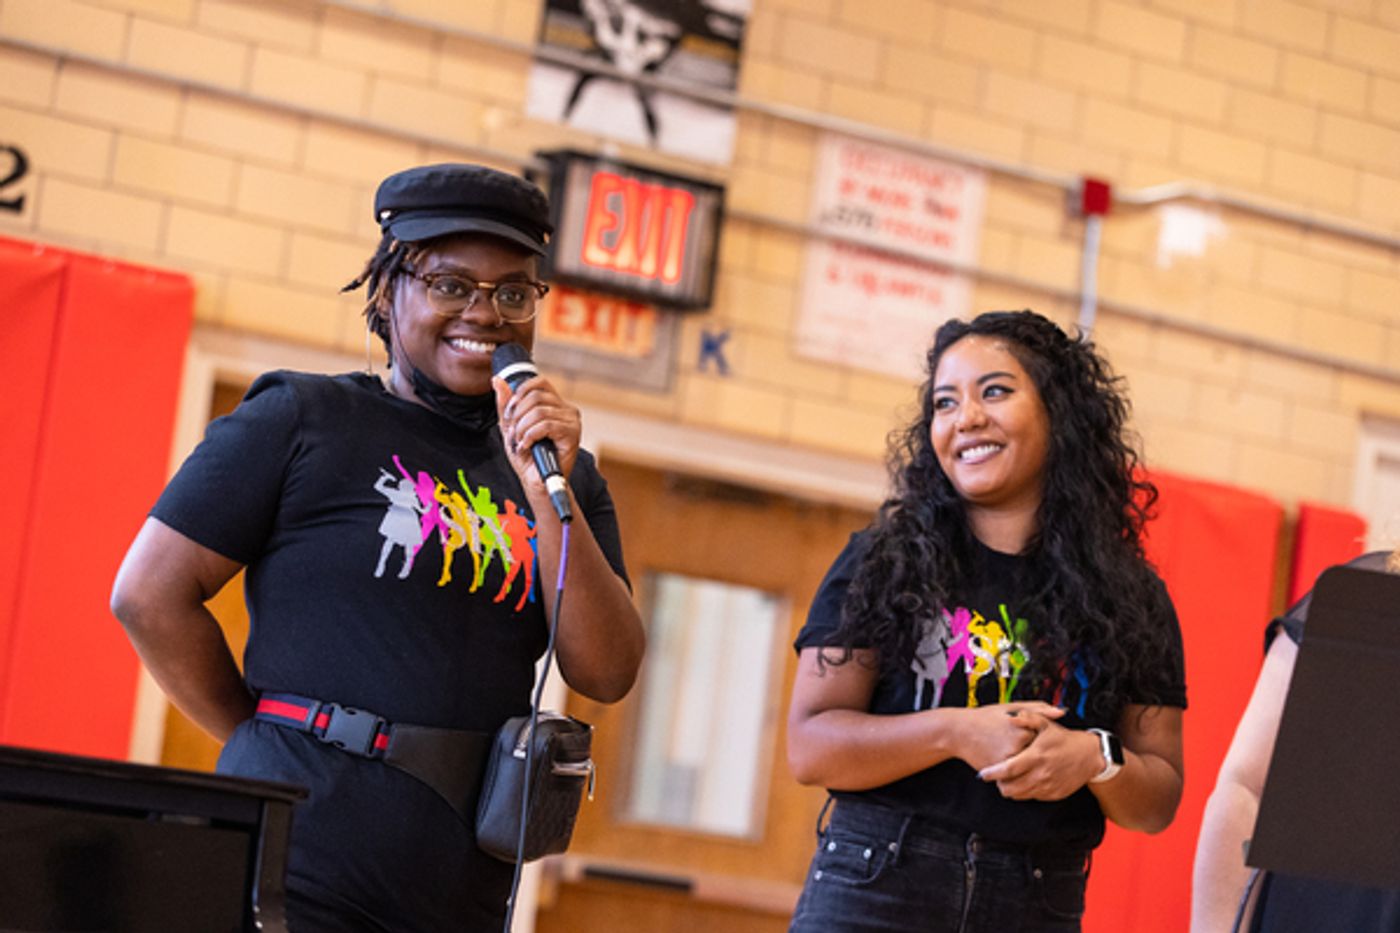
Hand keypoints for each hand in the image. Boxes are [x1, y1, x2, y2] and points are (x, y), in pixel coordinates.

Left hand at [492, 373, 580, 486]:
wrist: (535, 482)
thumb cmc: (527, 457)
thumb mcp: (511, 427)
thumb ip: (505, 405)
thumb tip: (497, 380)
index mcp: (555, 404)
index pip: (538, 383)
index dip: (519, 394)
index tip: (510, 414)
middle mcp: (567, 409)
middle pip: (536, 396)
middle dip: (517, 415)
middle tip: (514, 433)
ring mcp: (572, 421)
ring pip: (539, 412)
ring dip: (523, 429)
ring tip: (521, 442)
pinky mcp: (573, 434)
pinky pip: (546, 425)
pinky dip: (530, 436)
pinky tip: (528, 446)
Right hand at [957, 702, 1064, 772]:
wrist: (958, 732)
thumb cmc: (986, 717)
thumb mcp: (1011, 708)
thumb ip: (1038, 709)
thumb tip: (1061, 712)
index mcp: (1023, 730)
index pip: (1045, 740)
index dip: (1042, 738)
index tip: (1034, 736)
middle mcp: (1017, 747)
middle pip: (1037, 755)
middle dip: (1034, 752)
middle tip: (1018, 744)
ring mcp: (1007, 762)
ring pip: (1027, 767)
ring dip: (1026, 763)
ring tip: (1011, 751)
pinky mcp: (999, 772)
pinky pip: (1015, 775)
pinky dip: (1015, 771)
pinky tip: (1007, 760)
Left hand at [977, 723, 1100, 800]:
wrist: (1090, 756)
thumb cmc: (1065, 739)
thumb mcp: (1046, 725)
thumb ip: (1028, 718)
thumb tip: (1011, 716)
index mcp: (1036, 757)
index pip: (1008, 770)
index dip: (992, 773)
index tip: (982, 774)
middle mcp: (1041, 774)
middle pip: (1010, 788)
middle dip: (999, 783)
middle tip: (996, 775)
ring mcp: (1047, 786)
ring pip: (1019, 795)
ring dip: (1010, 788)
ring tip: (1009, 778)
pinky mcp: (1053, 794)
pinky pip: (1032, 797)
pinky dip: (1024, 791)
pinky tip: (1025, 780)